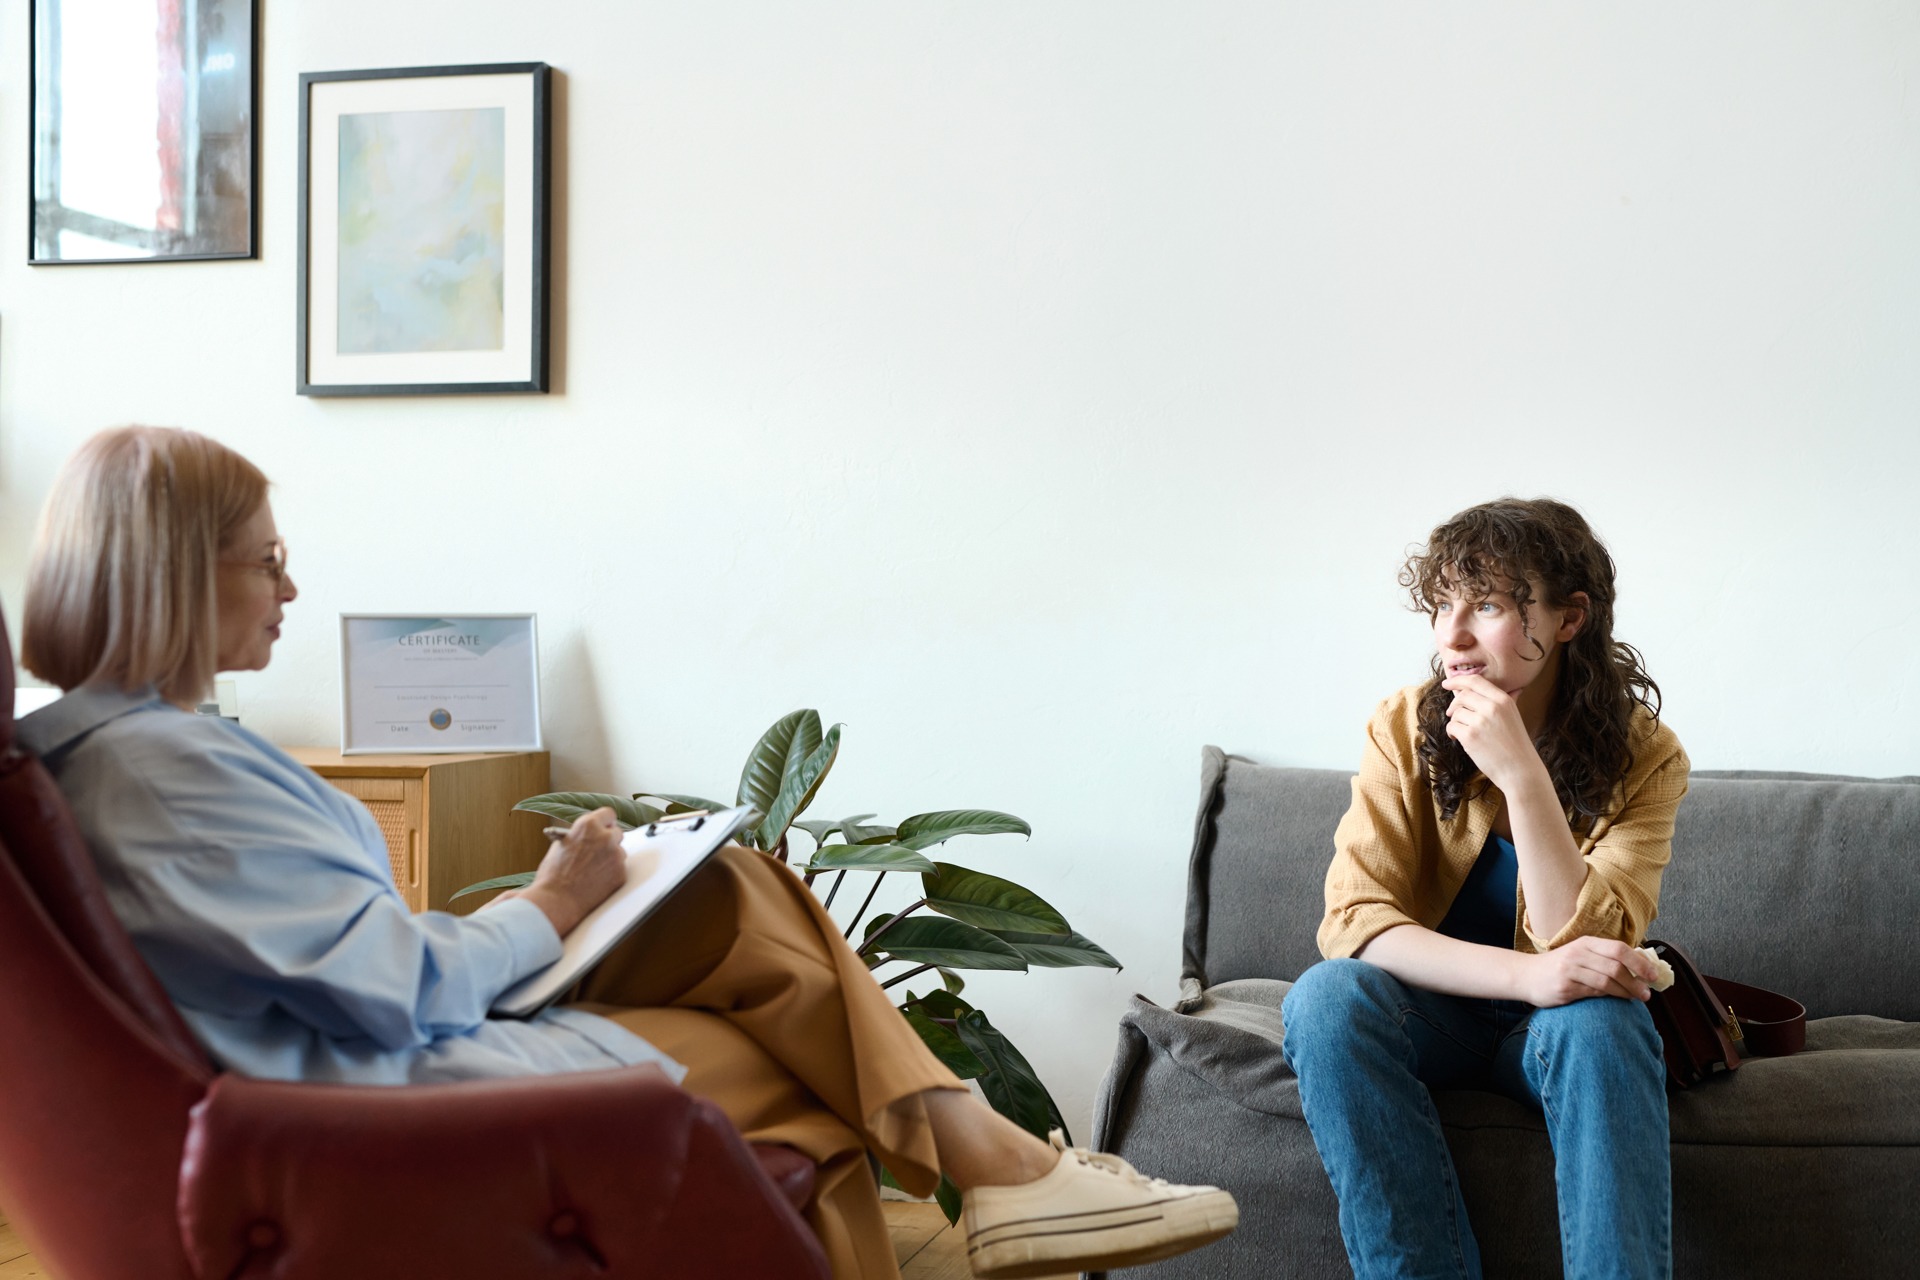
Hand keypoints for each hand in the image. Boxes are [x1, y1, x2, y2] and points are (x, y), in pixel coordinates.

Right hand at [520, 807, 627, 937]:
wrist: (557, 901)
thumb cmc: (553, 875)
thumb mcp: (561, 845)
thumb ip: (578, 836)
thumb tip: (587, 836)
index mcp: (588, 825)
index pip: (608, 814)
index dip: (605, 822)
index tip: (604, 827)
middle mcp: (605, 837)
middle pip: (617, 833)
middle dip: (609, 840)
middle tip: (599, 851)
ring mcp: (616, 855)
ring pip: (619, 852)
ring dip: (611, 858)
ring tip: (594, 870)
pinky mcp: (621, 873)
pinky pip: (620, 869)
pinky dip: (612, 874)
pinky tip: (598, 881)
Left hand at [1439, 673, 1542, 790]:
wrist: (1520, 770)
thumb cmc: (1516, 745)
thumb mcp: (1515, 716)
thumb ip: (1506, 701)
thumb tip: (1515, 688)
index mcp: (1503, 700)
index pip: (1475, 681)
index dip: (1457, 680)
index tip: (1446, 683)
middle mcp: (1492, 707)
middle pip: (1462, 696)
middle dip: (1454, 705)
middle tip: (1452, 714)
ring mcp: (1480, 721)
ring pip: (1455, 712)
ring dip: (1455, 722)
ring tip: (1464, 732)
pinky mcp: (1470, 736)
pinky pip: (1451, 726)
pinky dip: (1452, 733)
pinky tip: (1459, 739)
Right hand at [1519, 936, 1659, 1006]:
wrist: (1525, 975)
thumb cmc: (1559, 966)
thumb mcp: (1580, 954)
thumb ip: (1605, 958)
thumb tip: (1640, 967)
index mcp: (1585, 943)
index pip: (1619, 949)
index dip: (1640, 962)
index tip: (1654, 974)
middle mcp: (1578, 954)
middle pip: (1616, 966)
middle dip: (1637, 980)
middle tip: (1648, 992)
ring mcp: (1570, 970)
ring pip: (1607, 981)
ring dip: (1626, 992)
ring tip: (1637, 998)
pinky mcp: (1565, 988)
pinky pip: (1594, 993)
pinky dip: (1610, 997)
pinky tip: (1617, 999)